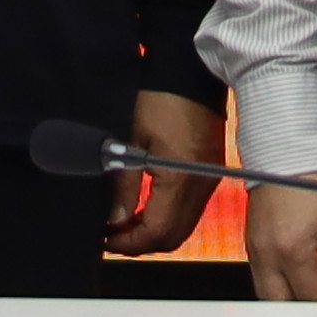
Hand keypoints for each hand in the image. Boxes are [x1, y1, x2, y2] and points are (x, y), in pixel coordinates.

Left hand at [114, 89, 227, 255]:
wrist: (190, 74)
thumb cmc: (160, 100)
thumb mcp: (131, 142)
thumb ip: (125, 186)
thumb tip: (115, 220)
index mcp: (179, 179)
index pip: (156, 231)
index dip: (129, 242)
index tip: (107, 238)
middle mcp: (200, 186)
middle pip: (172, 237)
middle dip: (141, 242)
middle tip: (114, 234)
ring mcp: (208, 181)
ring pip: (182, 228)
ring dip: (154, 231)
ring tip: (126, 222)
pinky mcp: (209, 174)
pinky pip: (190, 211)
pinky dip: (168, 218)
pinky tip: (147, 207)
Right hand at [246, 177, 316, 301]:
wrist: (287, 150)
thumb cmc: (315, 178)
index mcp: (292, 252)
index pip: (313, 300)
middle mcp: (268, 256)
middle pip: (284, 307)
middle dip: (307, 311)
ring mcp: (255, 251)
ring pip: (267, 297)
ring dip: (289, 302)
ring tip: (313, 293)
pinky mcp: (250, 244)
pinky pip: (260, 279)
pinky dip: (276, 287)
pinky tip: (295, 280)